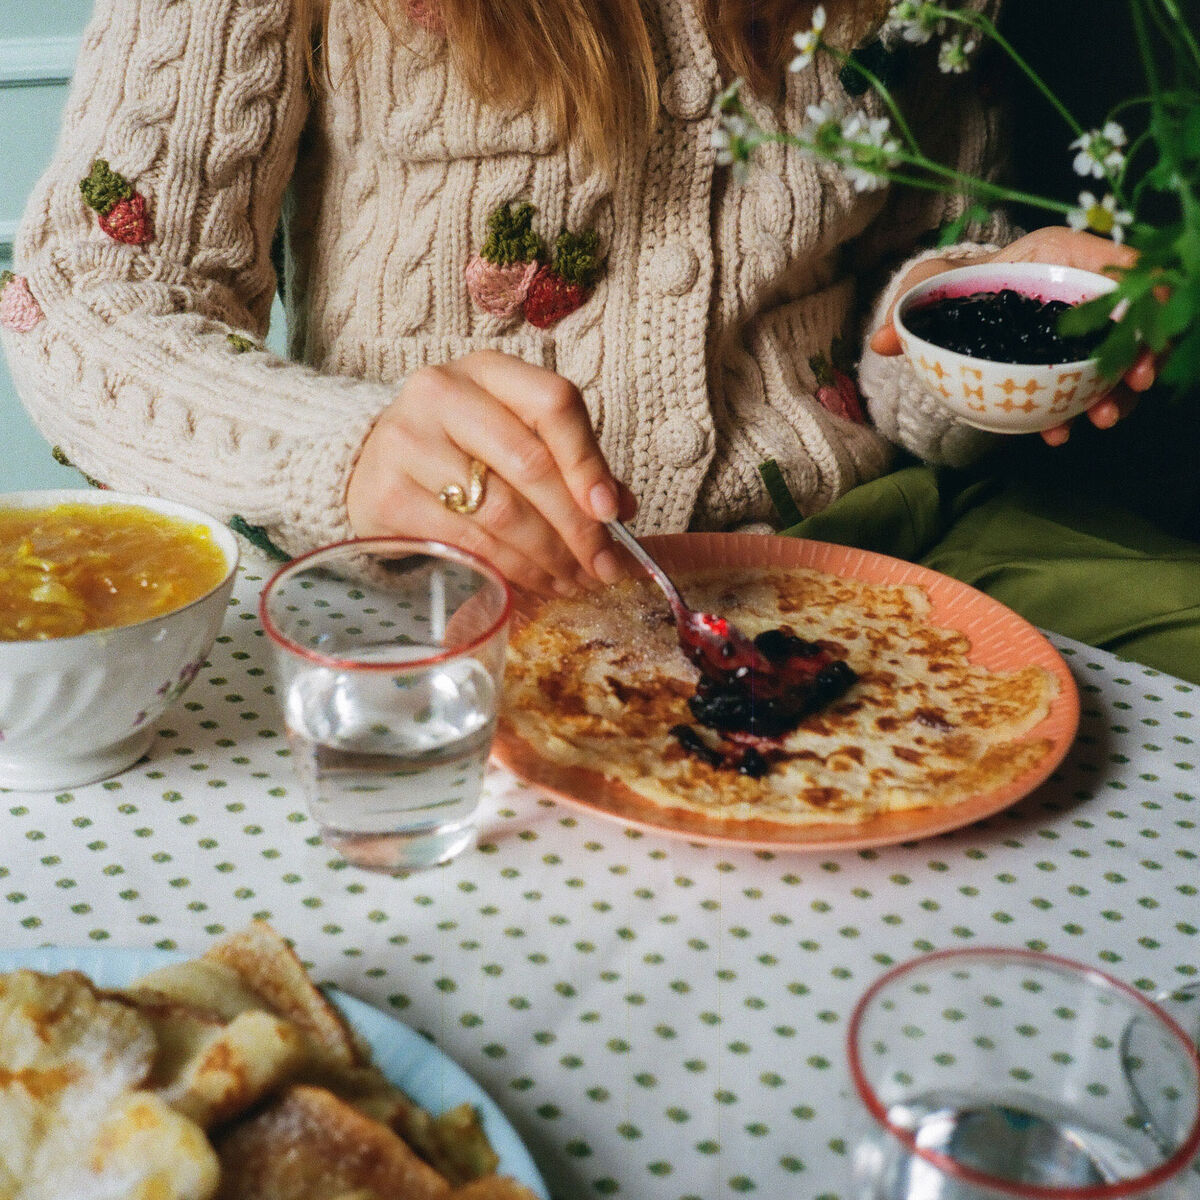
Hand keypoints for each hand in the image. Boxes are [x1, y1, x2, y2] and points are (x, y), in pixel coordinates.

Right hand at [347, 350, 633, 595]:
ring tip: (573, 579)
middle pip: (529, 463)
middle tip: (602, 566)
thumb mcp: (512, 436)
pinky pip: (468, 541)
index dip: (588, 462)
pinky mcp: (389, 495)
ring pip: (500, 510)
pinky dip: (510, 568)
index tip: (612, 512)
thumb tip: (620, 508)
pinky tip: (534, 580)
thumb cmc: (457, 450)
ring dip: (547, 556)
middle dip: (575, 526)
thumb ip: (568, 464)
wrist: (369, 466)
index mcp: (487, 370)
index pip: (553, 403)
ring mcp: (408, 441)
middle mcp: (442, 393)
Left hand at [869, 227, 1155, 445]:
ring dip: (1118, 390)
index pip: (1116, 261)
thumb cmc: (951, 287)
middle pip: (1131, 315)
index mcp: (1058, 256)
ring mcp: (1079, 330)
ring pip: (1118, 356)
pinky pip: (1086, 386)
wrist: (950, 309)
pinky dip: (1078, 410)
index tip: (1148, 315)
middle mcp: (1078, 290)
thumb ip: (908, 310)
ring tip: (1104, 418)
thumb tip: (880, 341)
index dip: (1143, 285)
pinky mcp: (1069, 362)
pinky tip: (1059, 434)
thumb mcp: (928, 289)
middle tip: (1136, 382)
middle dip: (1141, 349)